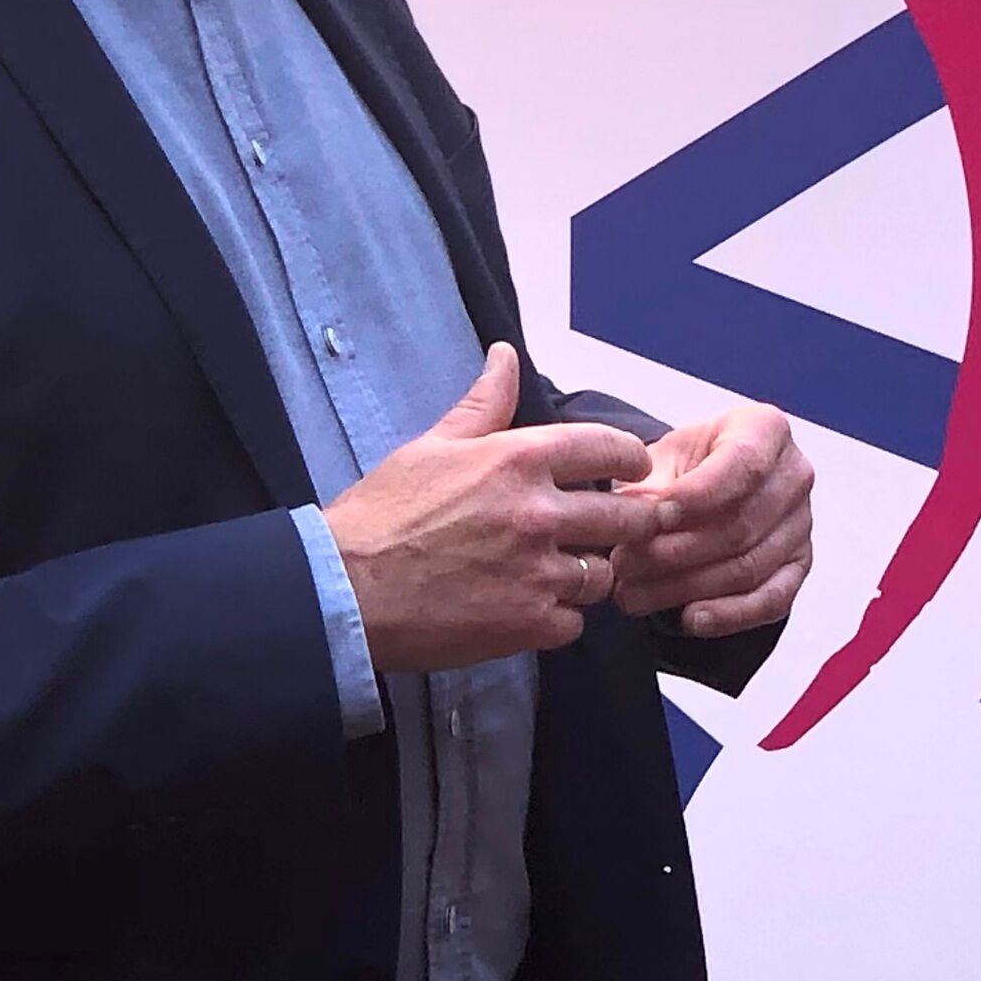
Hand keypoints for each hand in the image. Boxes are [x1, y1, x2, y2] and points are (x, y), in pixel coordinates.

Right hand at [324, 346, 669, 668]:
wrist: (346, 590)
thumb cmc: (382, 516)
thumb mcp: (432, 446)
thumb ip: (483, 405)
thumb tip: (505, 356)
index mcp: (518, 460)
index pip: (611, 448)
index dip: (632, 459)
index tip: (634, 469)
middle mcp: (539, 514)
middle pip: (627, 517)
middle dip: (629, 521)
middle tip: (616, 527)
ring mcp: (538, 573)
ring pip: (603, 574)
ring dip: (589, 573)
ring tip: (562, 572)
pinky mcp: (528, 625)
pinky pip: (574, 623)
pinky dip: (559, 618)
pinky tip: (532, 608)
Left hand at [612, 403, 814, 640]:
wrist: (707, 490)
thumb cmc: (686, 468)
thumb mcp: (661, 459)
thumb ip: (649, 483)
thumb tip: (638, 511)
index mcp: (765, 429)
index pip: (742, 463)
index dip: (698, 495)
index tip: (654, 517)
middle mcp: (794, 475)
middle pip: (740, 524)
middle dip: (676, 551)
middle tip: (625, 566)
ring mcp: (801, 524)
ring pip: (748, 567)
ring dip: (686, 587)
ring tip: (634, 595)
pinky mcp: (798, 567)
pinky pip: (771, 600)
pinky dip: (730, 615)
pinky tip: (690, 618)